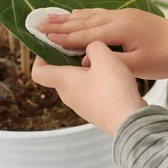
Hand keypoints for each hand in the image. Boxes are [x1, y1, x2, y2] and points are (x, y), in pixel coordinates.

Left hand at [32, 42, 146, 136]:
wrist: (130, 121)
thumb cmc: (113, 90)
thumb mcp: (104, 57)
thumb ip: (93, 46)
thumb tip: (90, 50)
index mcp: (64, 82)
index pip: (38, 72)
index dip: (40, 57)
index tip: (52, 47)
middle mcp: (69, 95)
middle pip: (61, 74)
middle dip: (70, 59)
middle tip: (85, 47)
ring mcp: (82, 105)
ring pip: (77, 82)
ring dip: (87, 69)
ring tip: (105, 60)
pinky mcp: (96, 110)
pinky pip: (90, 90)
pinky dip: (97, 80)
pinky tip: (114, 76)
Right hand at [39, 8, 167, 78]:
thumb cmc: (165, 57)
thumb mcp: (138, 66)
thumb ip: (110, 61)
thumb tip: (84, 61)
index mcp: (119, 28)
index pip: (84, 33)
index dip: (62, 36)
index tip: (42, 35)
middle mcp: (118, 17)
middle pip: (83, 20)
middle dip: (60, 23)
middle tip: (38, 22)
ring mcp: (124, 14)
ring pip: (91, 14)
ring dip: (70, 16)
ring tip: (51, 15)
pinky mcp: (129, 16)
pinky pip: (101, 13)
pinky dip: (85, 14)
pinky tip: (79, 14)